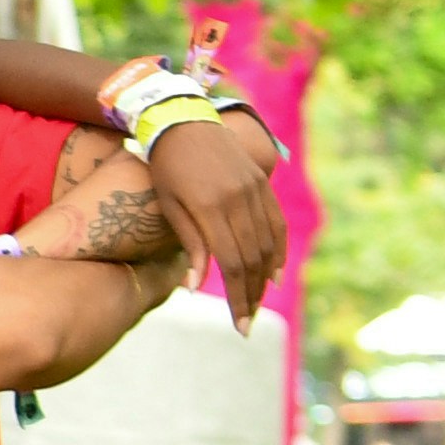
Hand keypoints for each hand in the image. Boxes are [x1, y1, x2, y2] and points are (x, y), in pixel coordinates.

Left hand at [143, 115, 287, 323]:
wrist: (182, 120)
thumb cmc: (166, 167)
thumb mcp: (169, 206)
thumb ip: (190, 246)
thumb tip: (195, 288)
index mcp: (211, 208)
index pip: (232, 265)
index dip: (238, 298)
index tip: (239, 325)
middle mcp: (238, 199)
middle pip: (253, 259)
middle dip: (251, 296)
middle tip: (247, 324)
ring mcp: (254, 189)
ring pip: (268, 244)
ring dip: (264, 279)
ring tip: (257, 304)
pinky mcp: (261, 182)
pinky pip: (276, 222)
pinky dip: (278, 250)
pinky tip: (274, 273)